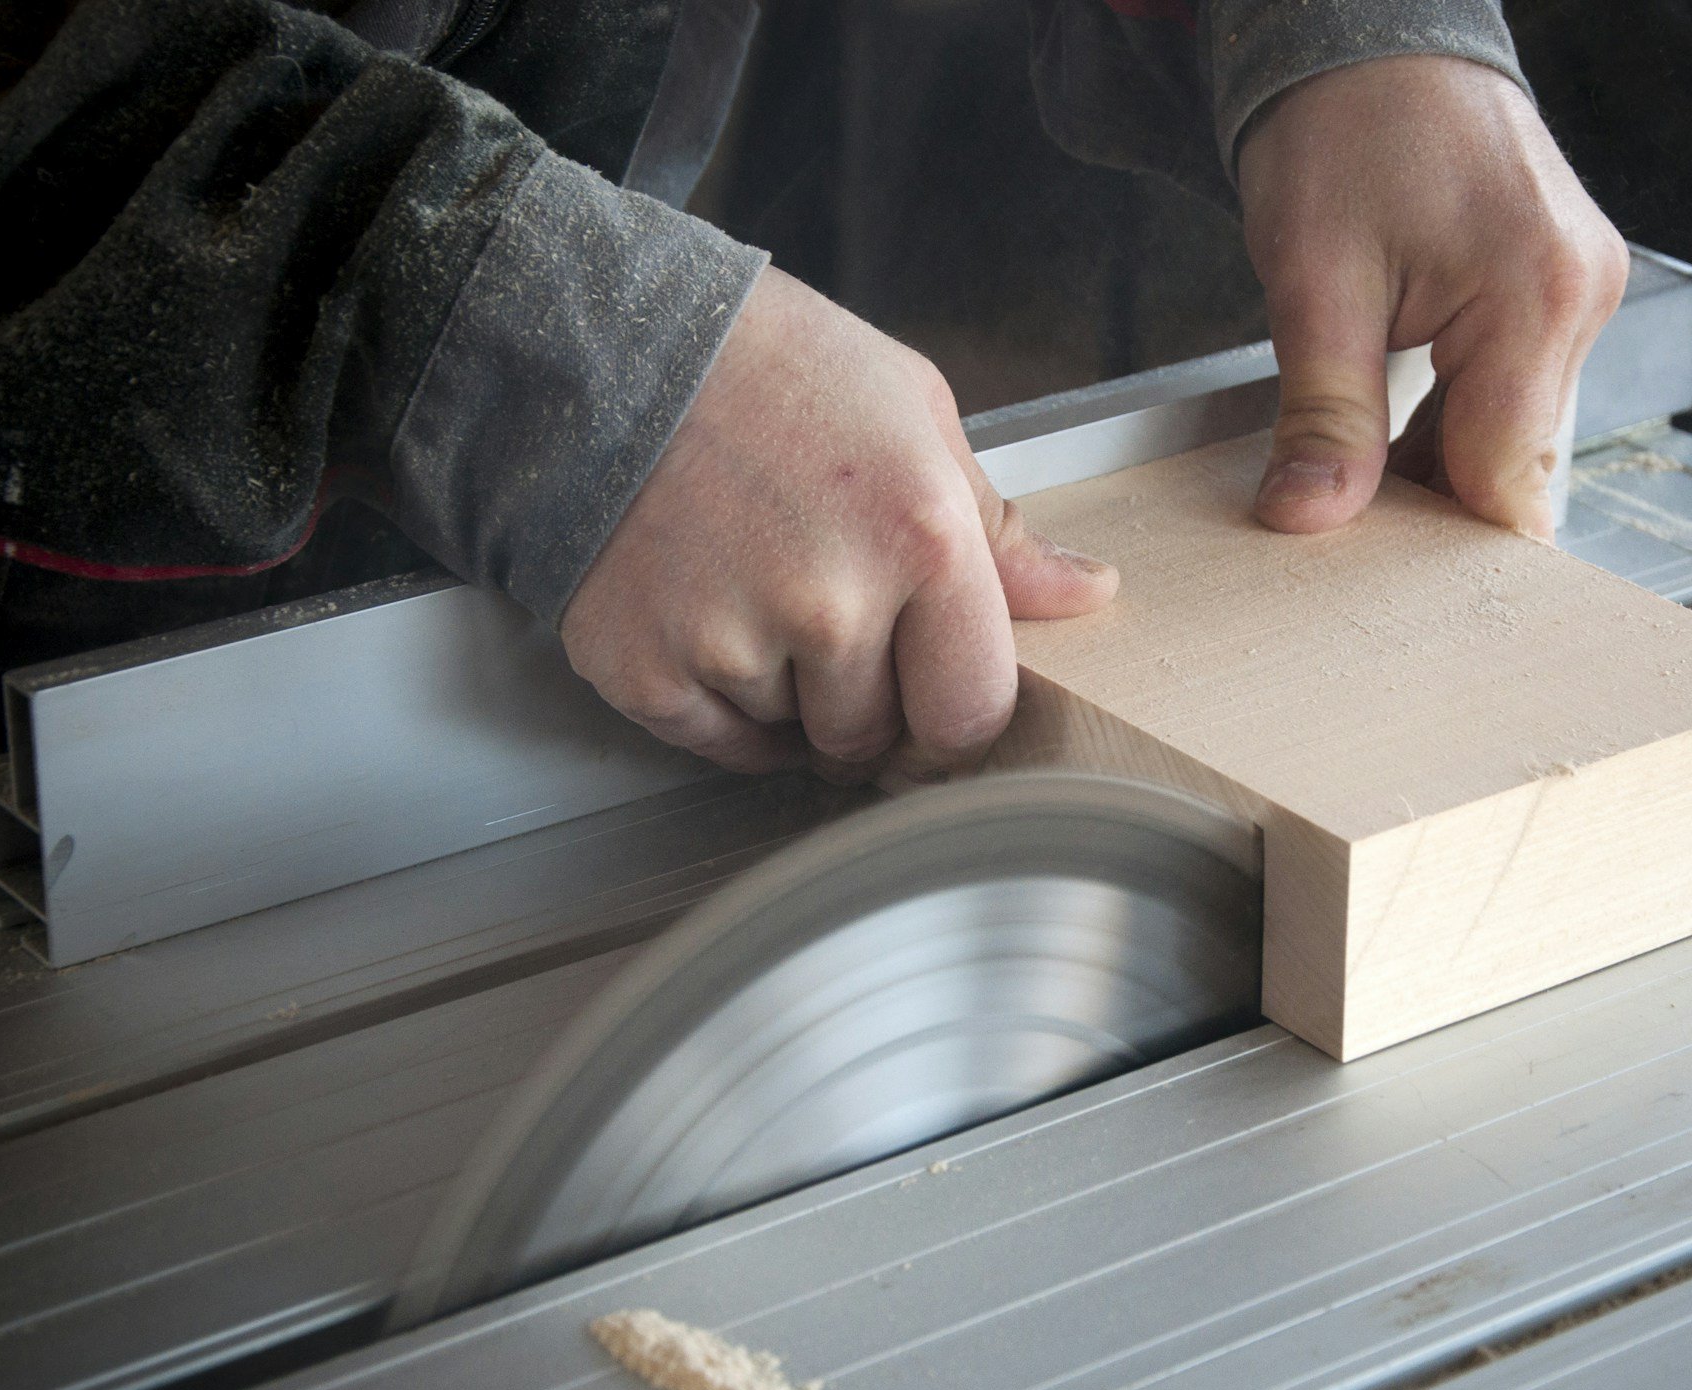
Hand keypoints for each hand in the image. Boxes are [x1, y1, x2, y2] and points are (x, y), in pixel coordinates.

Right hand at [561, 266, 1116, 778]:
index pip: (971, 714)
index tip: (935, 703)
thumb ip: (999, 530)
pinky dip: (721, 705)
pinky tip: (714, 619)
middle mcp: (830, 604)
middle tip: (832, 619)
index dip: (956, 719)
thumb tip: (1081, 593)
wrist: (610, 343)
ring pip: (793, 741)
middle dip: (867, 703)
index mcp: (921, 541)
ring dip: (789, 696)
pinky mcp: (645, 668)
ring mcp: (732, 644)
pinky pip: (717, 745)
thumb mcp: (915, 415)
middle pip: (875, 740)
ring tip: (759, 589)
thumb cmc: (769, 365)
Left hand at [1237, 56, 1628, 540]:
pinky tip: (1388, 437)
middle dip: (1434, 516)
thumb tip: (1312, 517)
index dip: (1447, 555)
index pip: (1508, 479)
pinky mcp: (1555, 291)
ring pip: (1512, 437)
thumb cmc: (1344, 123)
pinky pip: (1510, 395)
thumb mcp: (1312, 279)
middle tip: (1345, 547)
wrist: (1368, 35)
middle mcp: (1580, 296)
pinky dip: (1449, 427)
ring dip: (1436, 471)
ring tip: (1355, 477)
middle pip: (1516, 467)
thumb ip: (1323, 413)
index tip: (1386, 604)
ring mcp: (1577, 292)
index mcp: (1538, 293)